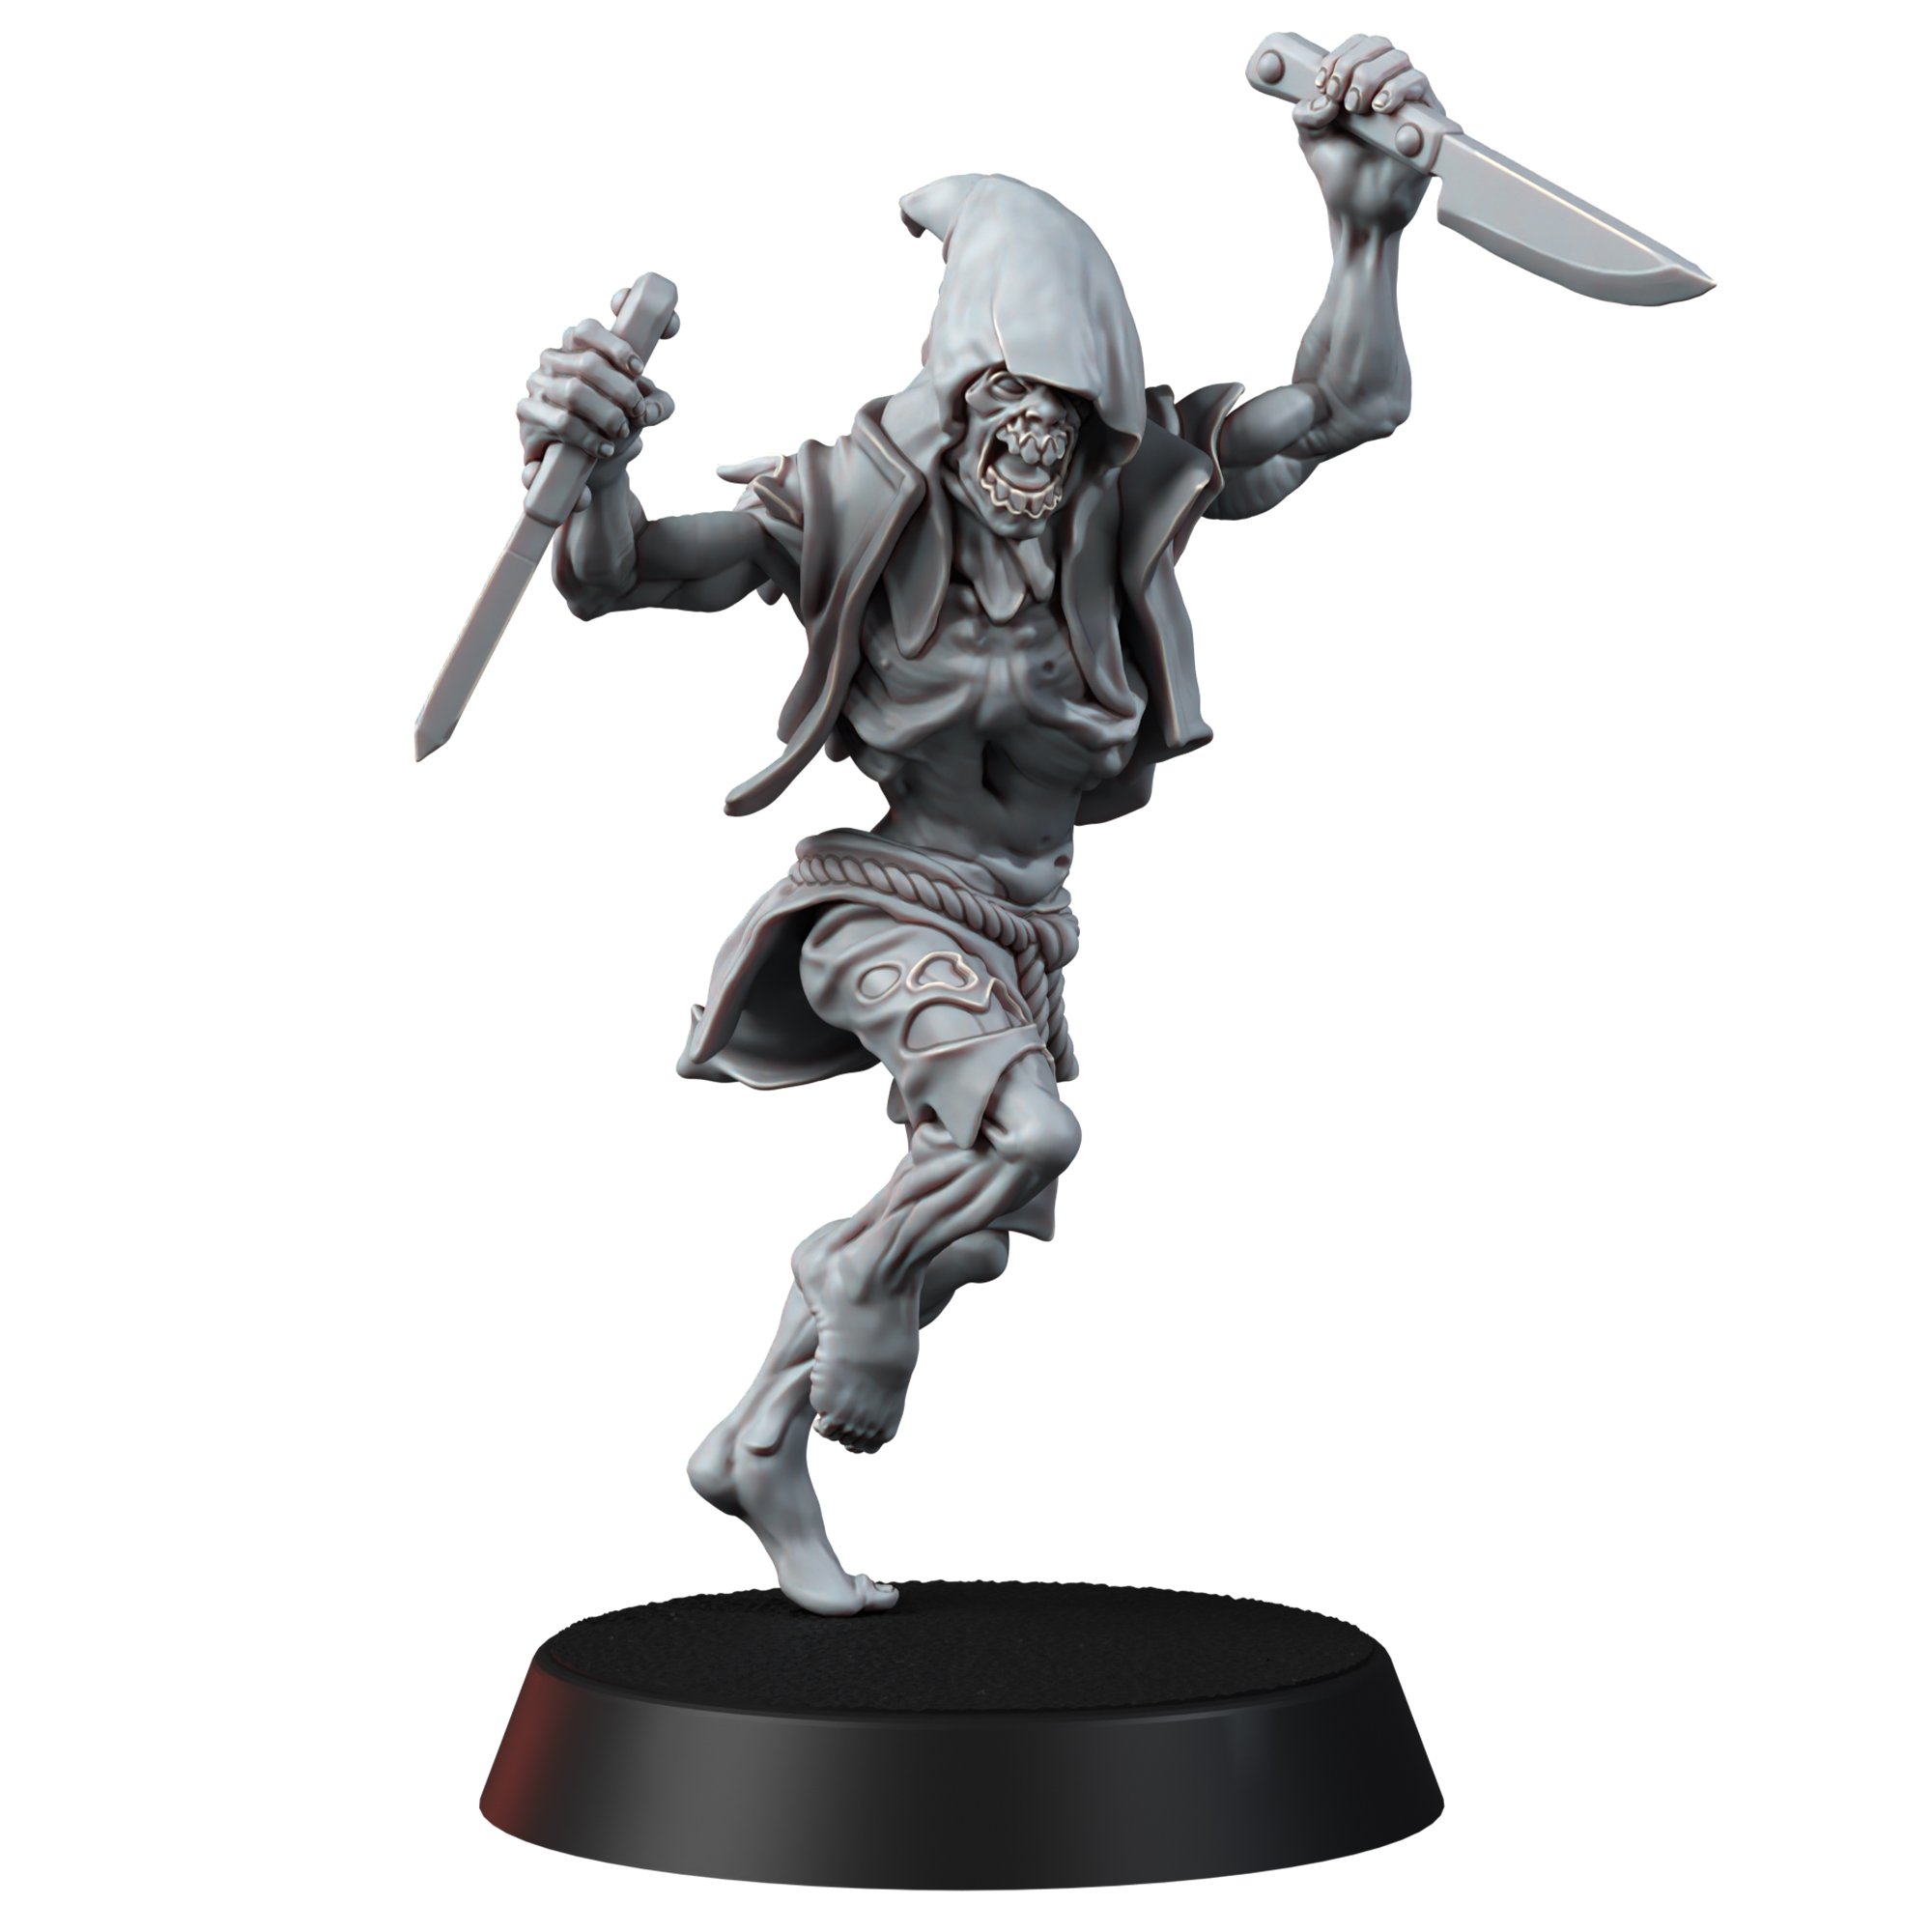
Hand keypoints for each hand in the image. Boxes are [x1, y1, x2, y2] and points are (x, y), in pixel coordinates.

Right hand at [515, 293, 679, 508]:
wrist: (585, 466)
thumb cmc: (612, 426)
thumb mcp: (641, 413)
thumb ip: (657, 405)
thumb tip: (651, 409)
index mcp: (575, 348)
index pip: (587, 330)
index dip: (615, 346)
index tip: (640, 369)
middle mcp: (552, 361)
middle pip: (589, 363)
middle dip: (622, 389)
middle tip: (638, 412)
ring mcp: (537, 386)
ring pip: (574, 392)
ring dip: (607, 414)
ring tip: (622, 431)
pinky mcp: (528, 414)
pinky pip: (561, 422)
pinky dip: (589, 437)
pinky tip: (605, 449)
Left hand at [1294, 34, 1438, 232]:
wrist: (1360, 213)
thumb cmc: (1340, 177)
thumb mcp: (1311, 140)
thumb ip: (1306, 113)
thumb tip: (1323, 98)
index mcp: (1360, 85)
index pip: (1358, 47)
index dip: (1340, 55)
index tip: (1322, 83)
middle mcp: (1387, 87)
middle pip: (1380, 46)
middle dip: (1354, 65)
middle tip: (1339, 96)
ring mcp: (1409, 101)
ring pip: (1400, 60)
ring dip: (1373, 76)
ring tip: (1357, 108)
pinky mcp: (1428, 118)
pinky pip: (1419, 84)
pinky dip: (1398, 89)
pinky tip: (1379, 109)